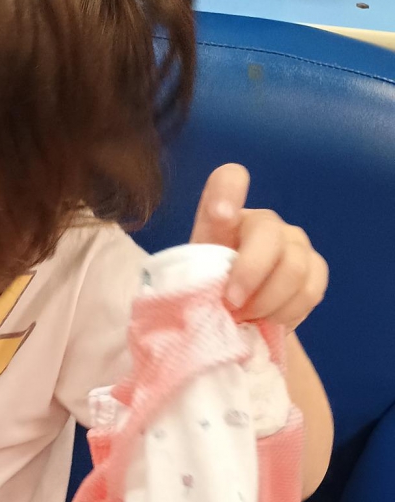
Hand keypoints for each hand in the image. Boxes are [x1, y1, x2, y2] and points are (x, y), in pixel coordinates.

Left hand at [190, 164, 327, 330]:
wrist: (236, 319)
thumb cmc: (206, 298)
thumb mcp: (186, 286)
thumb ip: (187, 280)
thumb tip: (200, 293)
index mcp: (223, 218)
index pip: (229, 180)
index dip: (229, 190)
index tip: (221, 215)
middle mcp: (262, 223)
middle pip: (268, 233)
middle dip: (250, 274)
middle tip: (232, 305)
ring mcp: (294, 243)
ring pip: (294, 267)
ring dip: (267, 303)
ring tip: (248, 318)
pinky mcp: (315, 269)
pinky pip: (310, 290)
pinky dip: (288, 313)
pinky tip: (270, 322)